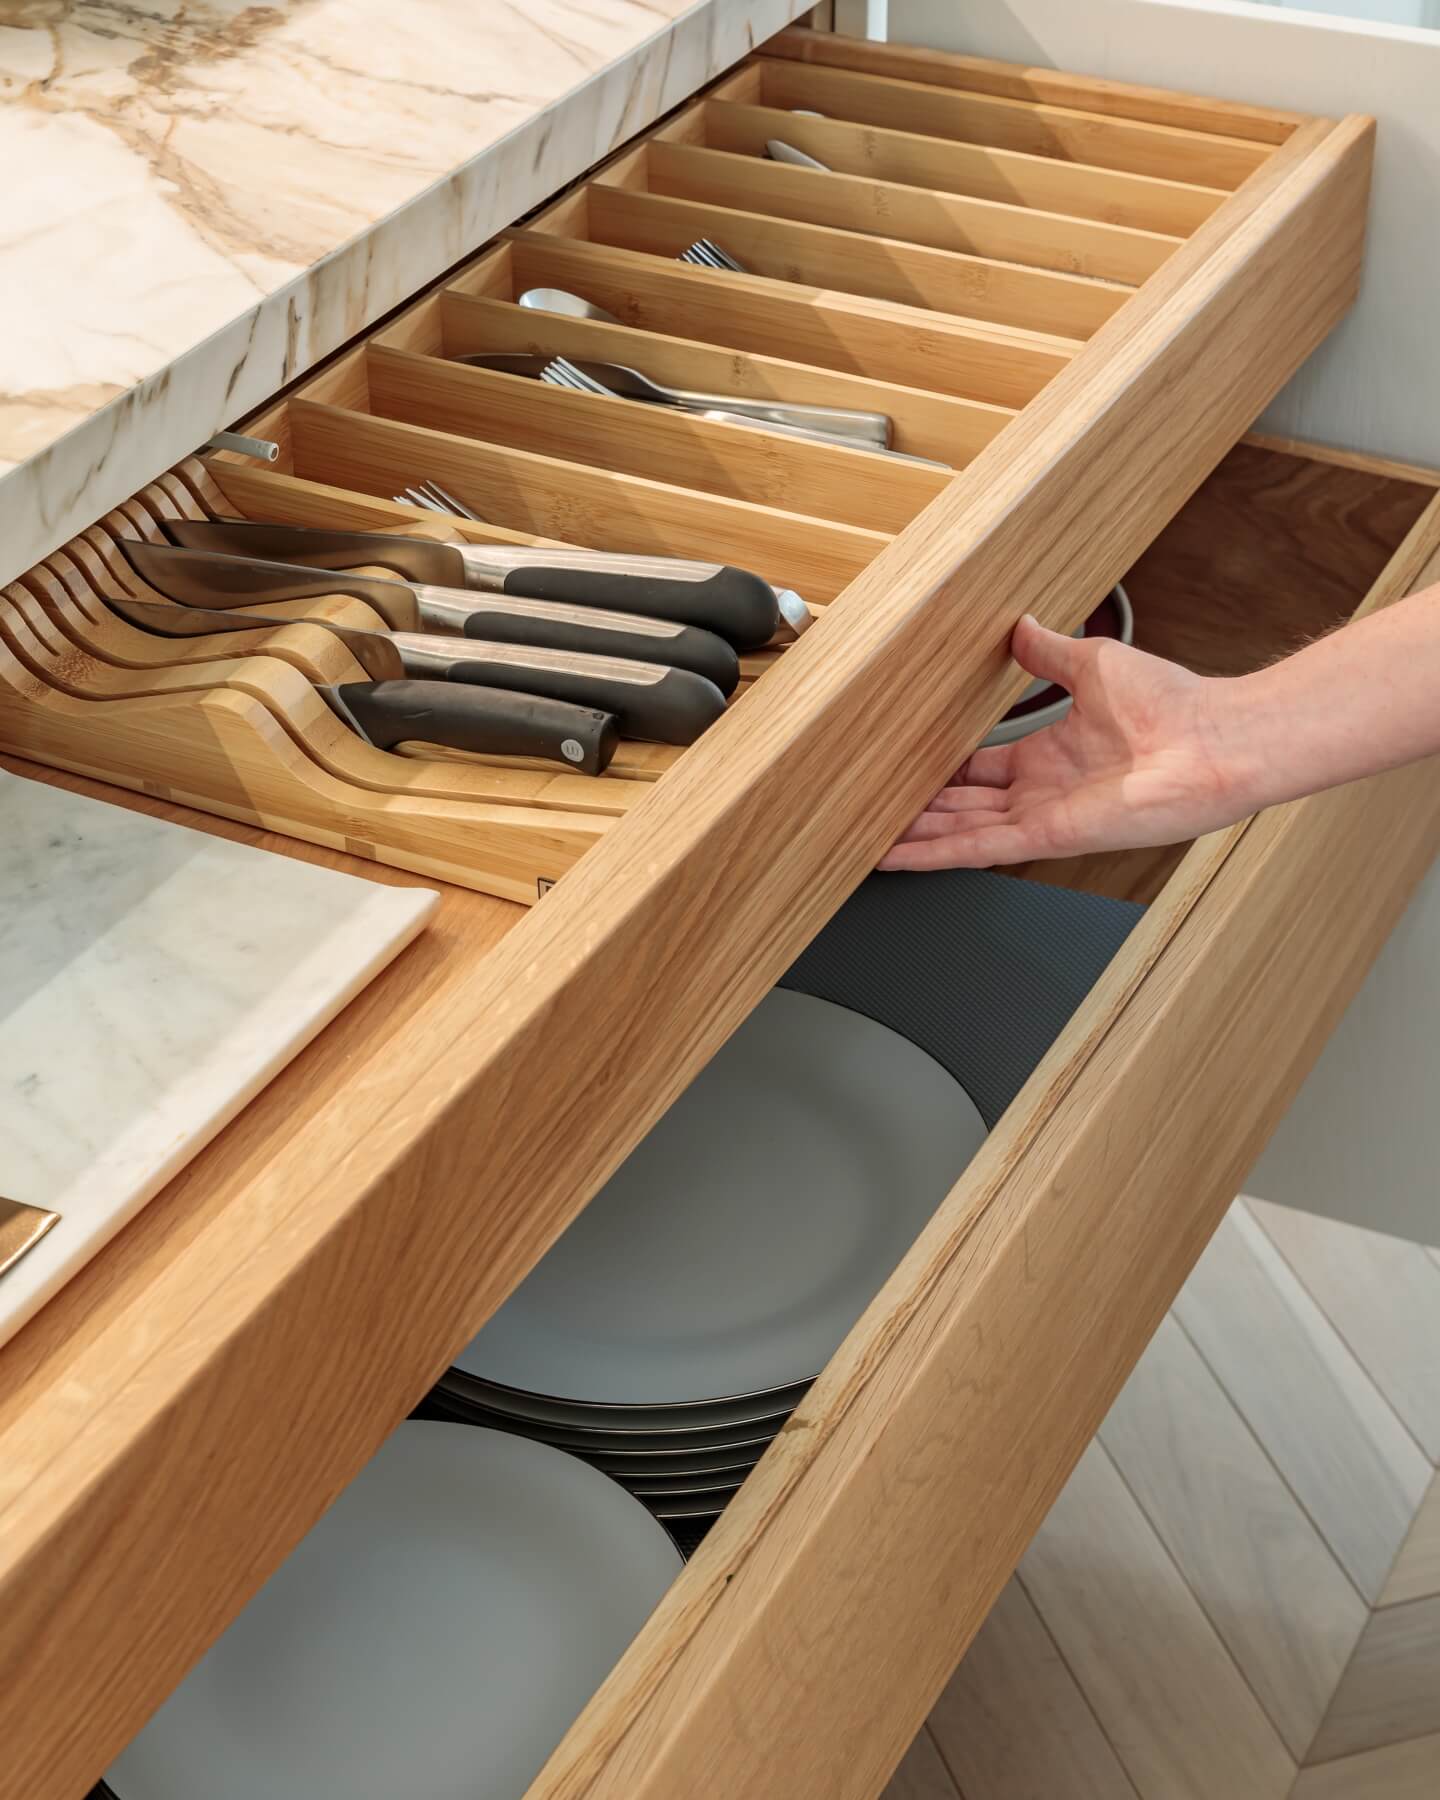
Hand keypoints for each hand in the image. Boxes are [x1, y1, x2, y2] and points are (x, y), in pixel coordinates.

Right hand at [881, 615, 1247, 871]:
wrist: (1210, 740)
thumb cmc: (1172, 704)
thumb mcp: (1094, 664)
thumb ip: (1049, 654)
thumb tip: (1021, 626)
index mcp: (1051, 753)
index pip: (979, 767)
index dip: (940, 769)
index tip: (904, 765)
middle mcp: (1042, 790)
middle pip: (961, 805)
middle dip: (916, 809)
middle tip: (870, 809)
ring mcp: (1041, 816)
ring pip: (959, 831)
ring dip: (913, 835)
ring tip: (865, 838)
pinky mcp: (1045, 836)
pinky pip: (977, 849)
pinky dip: (933, 855)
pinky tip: (894, 857)